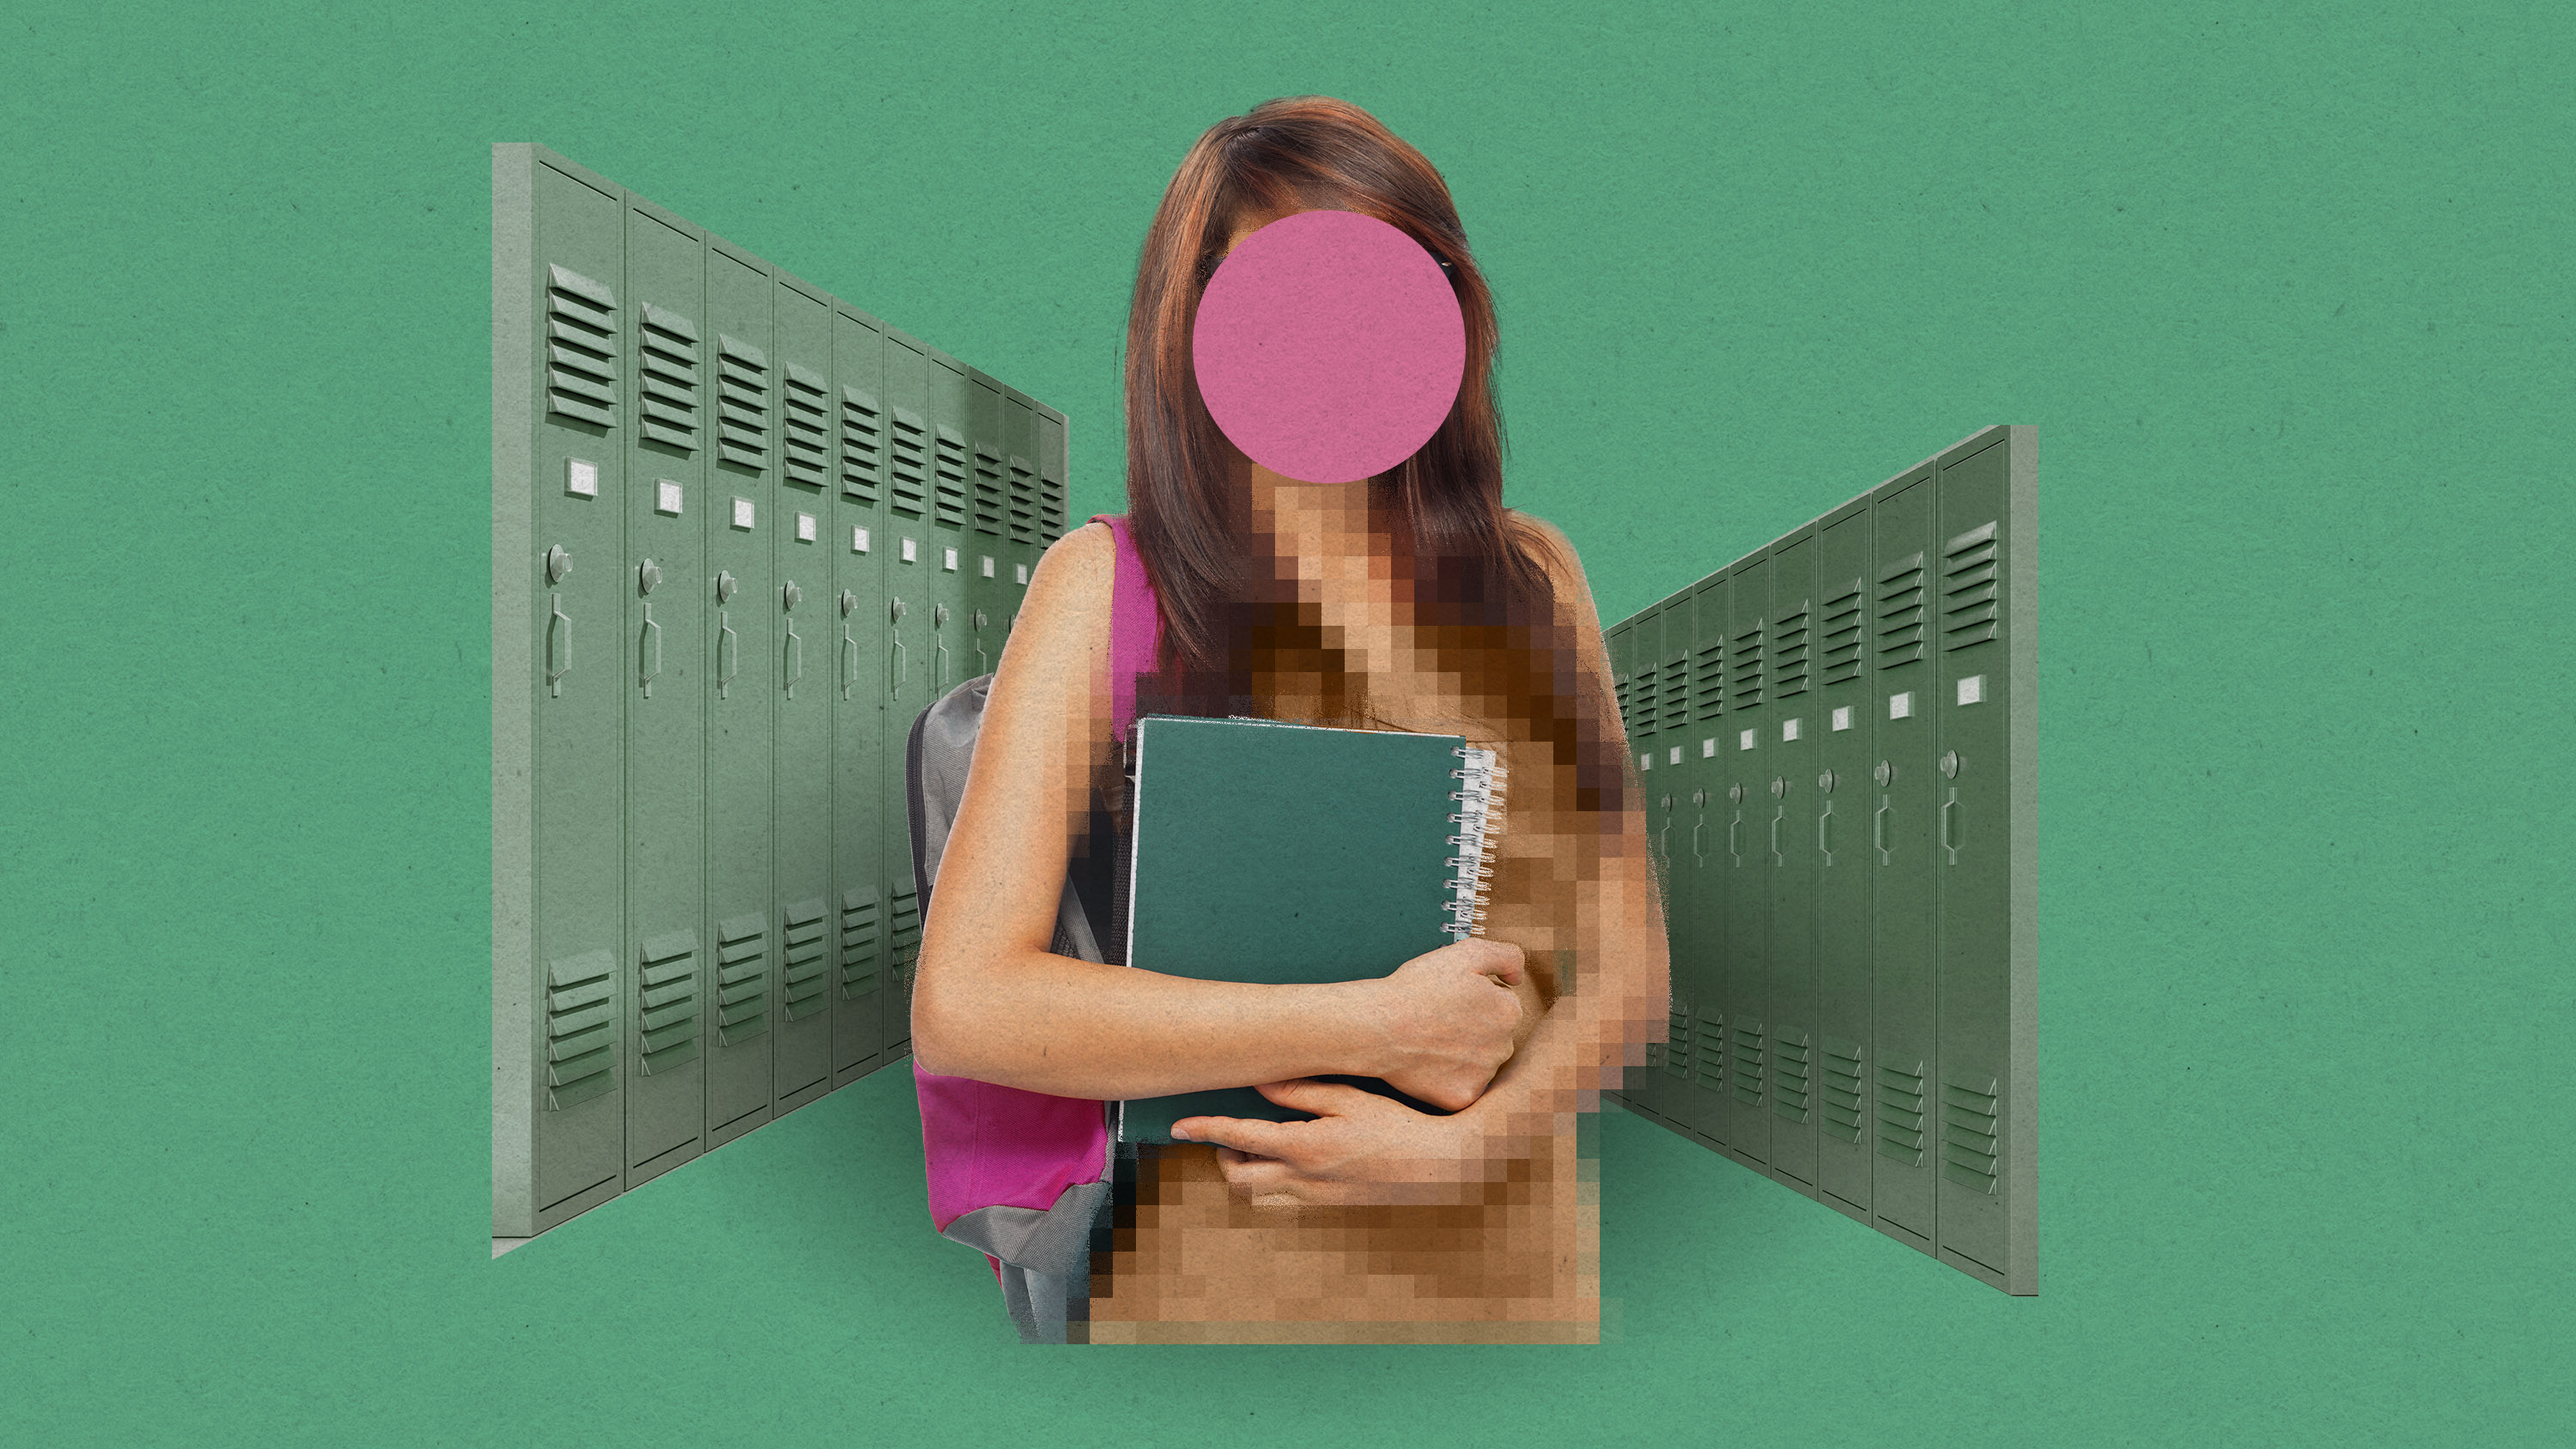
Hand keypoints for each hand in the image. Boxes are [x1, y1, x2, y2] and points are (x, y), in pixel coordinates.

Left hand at [1169, 1078, 1503, 1207]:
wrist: (1439, 1165)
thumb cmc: (1398, 1124)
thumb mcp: (1349, 1097)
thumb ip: (1301, 1091)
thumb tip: (1260, 1082)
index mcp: (1305, 1147)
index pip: (1238, 1138)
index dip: (1205, 1130)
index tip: (1179, 1126)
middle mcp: (1306, 1179)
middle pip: (1240, 1181)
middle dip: (1224, 1160)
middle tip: (1226, 1138)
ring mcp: (1319, 1198)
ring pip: (1262, 1196)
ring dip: (1249, 1174)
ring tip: (1256, 1148)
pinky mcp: (1333, 1207)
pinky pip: (1287, 1201)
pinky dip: (1276, 1183)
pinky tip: (1291, 1160)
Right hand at [1363, 937, 1527, 1110]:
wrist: (1378, 1026)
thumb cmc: (1418, 989)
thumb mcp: (1467, 952)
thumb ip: (1506, 957)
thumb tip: (1517, 978)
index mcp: (1508, 1012)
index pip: (1501, 1005)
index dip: (1474, 998)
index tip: (1452, 999)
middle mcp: (1504, 1047)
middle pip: (1493, 1036)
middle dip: (1473, 1028)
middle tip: (1440, 1019)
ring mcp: (1482, 1075)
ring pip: (1478, 1061)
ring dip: (1462, 1053)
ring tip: (1431, 1040)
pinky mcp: (1461, 1097)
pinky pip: (1461, 1087)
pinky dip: (1448, 1078)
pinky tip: (1429, 1062)